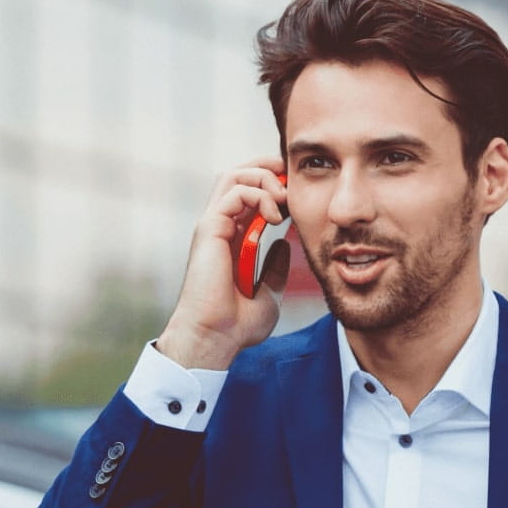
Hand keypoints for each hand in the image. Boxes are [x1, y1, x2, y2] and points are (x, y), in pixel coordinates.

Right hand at [156, 156, 290, 369]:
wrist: (215, 338)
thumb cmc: (236, 324)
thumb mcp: (269, 294)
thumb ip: (276, 268)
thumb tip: (285, 246)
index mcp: (232, 238)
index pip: (248, 193)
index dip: (273, 186)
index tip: (298, 197)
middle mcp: (220, 227)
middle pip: (238, 175)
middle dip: (268, 170)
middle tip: (293, 184)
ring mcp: (212, 225)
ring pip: (234, 175)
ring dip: (264, 179)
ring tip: (284, 199)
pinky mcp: (209, 228)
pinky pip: (233, 192)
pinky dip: (258, 195)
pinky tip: (275, 216)